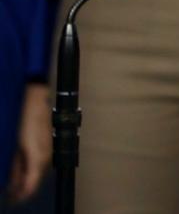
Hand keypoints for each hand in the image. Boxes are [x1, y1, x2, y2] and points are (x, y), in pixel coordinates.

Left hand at [6, 83, 50, 204]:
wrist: (35, 100)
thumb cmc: (24, 120)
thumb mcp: (17, 146)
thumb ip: (14, 166)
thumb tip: (12, 183)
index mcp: (39, 158)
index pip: (32, 185)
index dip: (22, 195)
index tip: (13, 200)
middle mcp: (45, 155)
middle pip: (35, 179)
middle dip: (22, 187)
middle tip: (10, 194)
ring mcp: (46, 149)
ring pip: (36, 170)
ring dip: (24, 177)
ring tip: (12, 183)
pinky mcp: (45, 143)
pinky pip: (37, 160)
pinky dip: (27, 167)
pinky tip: (18, 168)